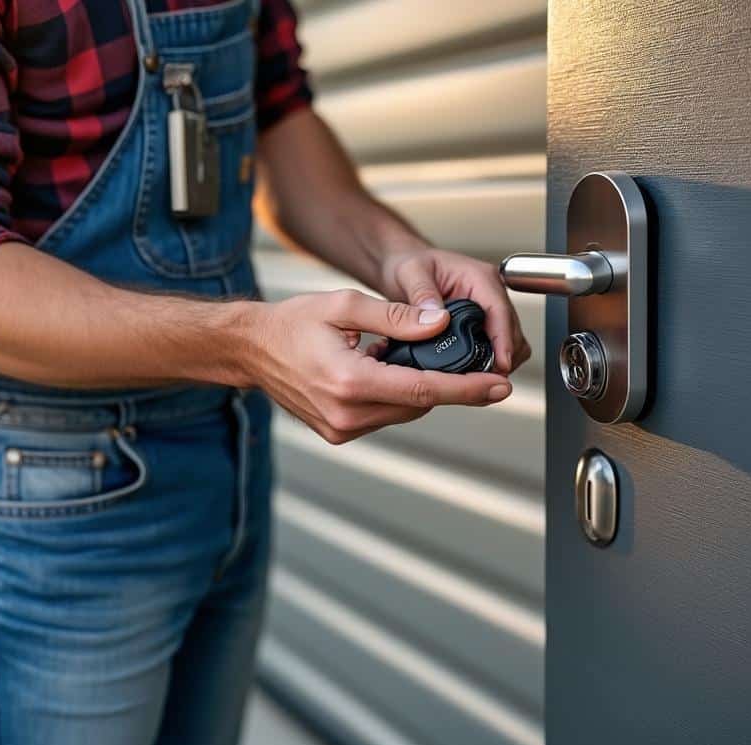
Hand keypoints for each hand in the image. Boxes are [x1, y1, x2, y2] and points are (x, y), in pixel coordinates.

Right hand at [243, 290, 512, 443]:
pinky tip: (380, 369)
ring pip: (403, 411)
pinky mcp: (338, 432)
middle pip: (419, 403)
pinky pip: (383, 415)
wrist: (251, 349)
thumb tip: (439, 324)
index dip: (467, 389)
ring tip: (395, 355)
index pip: (424, 389)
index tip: (499, 387)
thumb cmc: (290, 324)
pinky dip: (393, 394)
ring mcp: (341, 428)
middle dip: (445, 383)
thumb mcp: (343, 305)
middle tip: (460, 359)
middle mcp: (346, 414)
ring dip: (414, 387)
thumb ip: (395, 315)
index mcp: (349, 381)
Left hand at [378, 248, 530, 373]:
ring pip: (509, 344)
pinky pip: (494, 349)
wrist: (402, 266)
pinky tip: (468, 373)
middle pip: (512, 333)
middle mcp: (489, 294)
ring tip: (473, 379)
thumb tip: (435, 317)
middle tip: (480, 380)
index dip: (504, 341)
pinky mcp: (481, 326)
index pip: (500, 312)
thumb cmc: (408, 263)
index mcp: (479, 278)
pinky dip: (487, 362)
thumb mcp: (410, 274)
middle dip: (502, 358)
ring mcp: (487, 311)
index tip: (501, 364)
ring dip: (497, 362)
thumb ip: (422, 294)